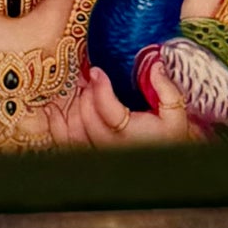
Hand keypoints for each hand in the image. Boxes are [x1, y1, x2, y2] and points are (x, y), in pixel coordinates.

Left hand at [46, 62, 194, 151]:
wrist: (166, 162)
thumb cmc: (170, 137)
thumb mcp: (175, 113)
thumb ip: (166, 88)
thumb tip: (155, 64)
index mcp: (131, 134)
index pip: (108, 110)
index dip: (100, 88)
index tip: (96, 71)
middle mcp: (111, 146)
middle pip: (88, 115)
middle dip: (88, 92)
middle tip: (91, 76)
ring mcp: (98, 151)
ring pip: (74, 129)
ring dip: (74, 105)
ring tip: (79, 87)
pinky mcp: (90, 154)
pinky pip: (66, 143)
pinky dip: (56, 126)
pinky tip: (51, 110)